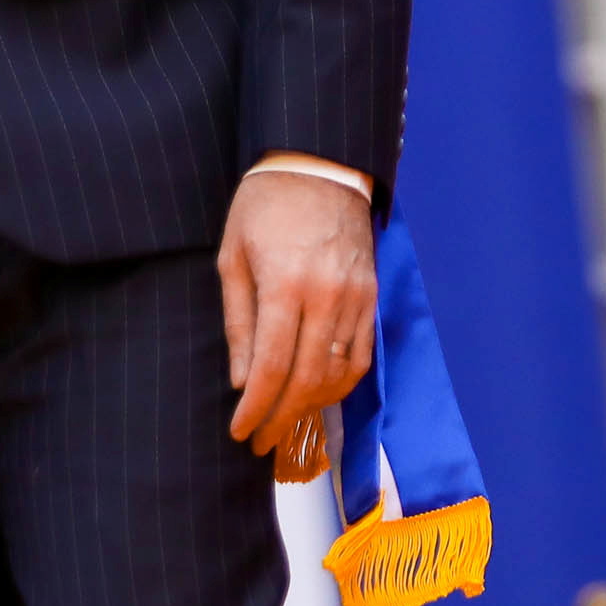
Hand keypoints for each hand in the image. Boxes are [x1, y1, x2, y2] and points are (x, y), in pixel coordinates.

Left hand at [218, 170, 376, 456]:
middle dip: (282, 418)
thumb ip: (238, 321)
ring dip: (312, 407)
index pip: (271, 368)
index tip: (241, 431)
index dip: (256, 409)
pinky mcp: (371, 295)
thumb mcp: (233, 256)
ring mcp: (355, 296)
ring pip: (339, 373)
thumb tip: (242, 380)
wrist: (320, 164)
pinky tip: (320, 393)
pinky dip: (341, 382)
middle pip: (306, 379)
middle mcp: (326, 295)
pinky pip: (362, 354)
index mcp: (284, 284)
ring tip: (287, 420)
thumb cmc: (265, 205)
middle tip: (262, 441)